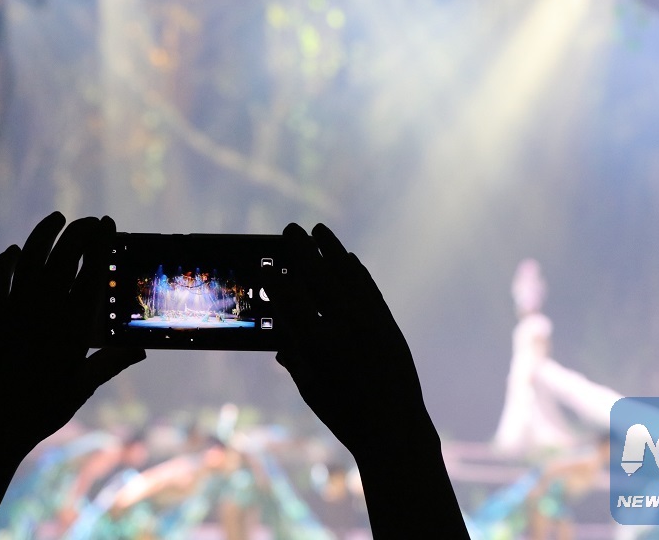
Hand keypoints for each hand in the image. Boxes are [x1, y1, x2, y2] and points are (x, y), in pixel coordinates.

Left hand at [0, 212, 144, 450]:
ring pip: (30, 258)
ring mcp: (14, 308)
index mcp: (73, 323)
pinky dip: (6, 261)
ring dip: (44, 234)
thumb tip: (142, 350)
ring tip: (57, 219)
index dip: (101, 243)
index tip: (109, 224)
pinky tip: (14, 251)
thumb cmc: (47, 406)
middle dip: (79, 232)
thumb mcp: (86, 384)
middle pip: (63, 255)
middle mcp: (45, 308)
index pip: (92, 270)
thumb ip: (113, 361)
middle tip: (91, 222)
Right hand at [267, 223, 433, 457]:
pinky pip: (369, 288)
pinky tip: (347, 258)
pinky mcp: (388, 324)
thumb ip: (293, 351)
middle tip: (289, 229)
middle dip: (302, 250)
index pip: (291, 301)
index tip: (264, 266)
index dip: (275, 281)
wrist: (394, 428)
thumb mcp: (309, 386)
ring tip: (318, 229)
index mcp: (320, 345)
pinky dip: (357, 270)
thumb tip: (280, 324)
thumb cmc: (344, 414)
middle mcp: (346, 327)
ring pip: (349, 275)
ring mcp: (371, 322)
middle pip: (319, 277)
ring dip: (332, 249)